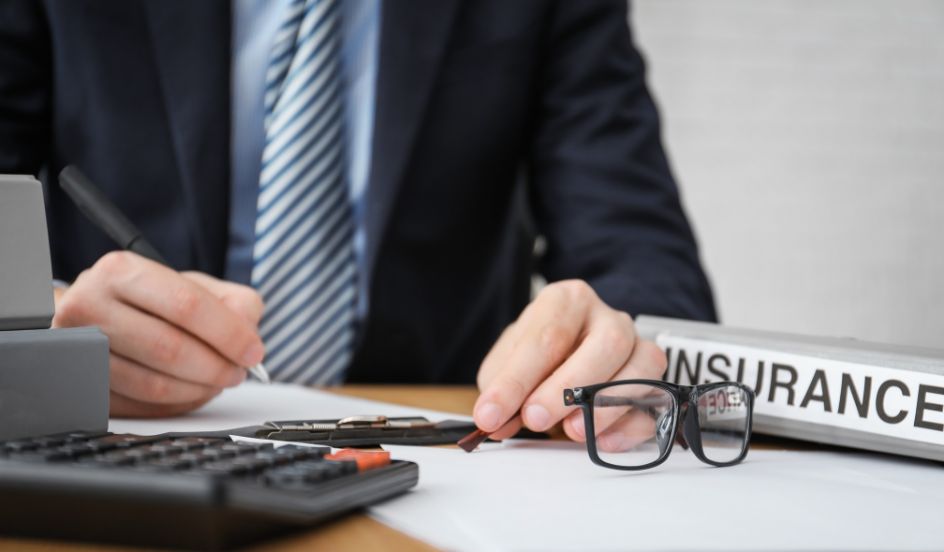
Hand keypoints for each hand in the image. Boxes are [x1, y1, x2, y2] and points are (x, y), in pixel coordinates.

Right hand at [52, 251, 264, 417]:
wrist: (91, 314)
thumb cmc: (148, 299)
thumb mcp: (192, 284)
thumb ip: (233, 302)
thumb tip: (249, 335)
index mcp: (121, 271)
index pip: (187, 305)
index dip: (228, 333)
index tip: (253, 352)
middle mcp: (90, 306)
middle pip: (169, 349)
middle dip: (216, 367)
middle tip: (238, 373)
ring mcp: (78, 349)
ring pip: (153, 385)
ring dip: (198, 390)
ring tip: (218, 382)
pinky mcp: (82, 384)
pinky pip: (139, 407)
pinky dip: (176, 404)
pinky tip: (192, 392)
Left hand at [473, 280, 666, 443]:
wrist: (572, 354)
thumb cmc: (540, 356)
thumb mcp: (508, 364)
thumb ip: (501, 388)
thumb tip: (494, 420)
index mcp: (567, 301)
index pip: (545, 337)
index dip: (516, 380)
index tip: (491, 414)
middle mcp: (608, 317)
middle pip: (605, 344)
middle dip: (567, 387)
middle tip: (535, 419)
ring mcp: (638, 347)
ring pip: (642, 367)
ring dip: (606, 405)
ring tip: (572, 431)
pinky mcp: (656, 381)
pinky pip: (655, 402)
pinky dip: (631, 425)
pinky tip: (602, 441)